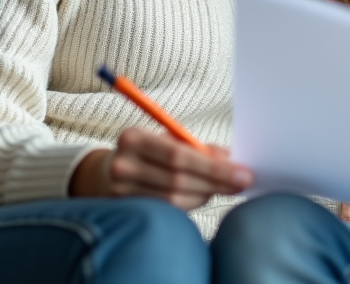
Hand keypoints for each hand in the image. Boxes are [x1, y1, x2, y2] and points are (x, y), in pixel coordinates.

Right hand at [70, 127, 251, 210]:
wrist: (106, 173)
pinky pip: (167, 211)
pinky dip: (191, 204)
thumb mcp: (168, 139)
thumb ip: (197, 147)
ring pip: (173, 199)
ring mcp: (120, 191)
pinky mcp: (124, 210)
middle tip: (242, 183)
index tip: (242, 173)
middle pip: (177, 179)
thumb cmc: (148, 152)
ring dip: (205, 194)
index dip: (213, 167)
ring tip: (222, 187)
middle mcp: (122, 164)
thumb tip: (231, 159)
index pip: (178, 155)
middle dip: (215, 182)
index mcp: (134, 138)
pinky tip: (203, 196)